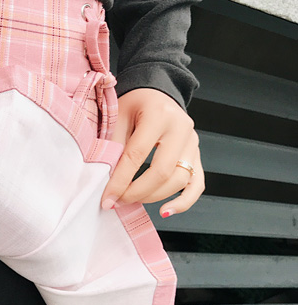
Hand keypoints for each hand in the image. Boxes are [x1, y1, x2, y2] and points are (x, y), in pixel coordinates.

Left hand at [100, 88, 204, 217]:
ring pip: (179, 180)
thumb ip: (113, 144)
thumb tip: (106, 178)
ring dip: (153, 197)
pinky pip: (196, 183)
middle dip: (137, 192)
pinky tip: (165, 210)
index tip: (107, 198)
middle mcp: (182, 128)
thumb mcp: (117, 115)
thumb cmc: (134, 104)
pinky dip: (183, 201)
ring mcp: (193, 143)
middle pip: (162, 171)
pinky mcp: (197, 155)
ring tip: (131, 201)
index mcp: (159, 115)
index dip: (121, 180)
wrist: (156, 93)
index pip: (137, 155)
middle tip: (117, 201)